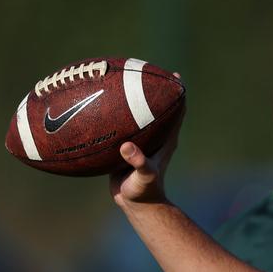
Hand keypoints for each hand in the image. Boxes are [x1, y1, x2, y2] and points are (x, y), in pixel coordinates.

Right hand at [110, 79, 183, 205]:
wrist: (136, 204)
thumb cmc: (144, 191)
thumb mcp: (142, 177)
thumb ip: (138, 162)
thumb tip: (127, 147)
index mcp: (166, 138)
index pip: (178, 110)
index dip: (177, 91)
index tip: (171, 74)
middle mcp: (156, 136)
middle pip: (158, 106)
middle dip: (152, 87)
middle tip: (140, 67)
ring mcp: (142, 140)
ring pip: (138, 113)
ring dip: (130, 98)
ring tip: (116, 79)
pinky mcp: (127, 146)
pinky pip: (121, 125)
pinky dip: (112, 115)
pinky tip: (94, 105)